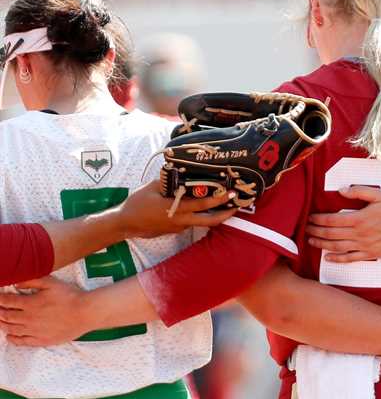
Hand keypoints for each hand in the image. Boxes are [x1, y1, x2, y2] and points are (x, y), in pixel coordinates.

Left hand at [0, 277, 93, 345]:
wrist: (86, 312)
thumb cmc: (71, 296)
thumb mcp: (52, 283)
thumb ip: (32, 281)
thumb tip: (16, 283)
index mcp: (31, 303)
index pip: (7, 301)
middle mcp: (29, 318)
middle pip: (6, 316)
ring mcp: (34, 331)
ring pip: (11, 329)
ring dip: (2, 325)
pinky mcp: (42, 340)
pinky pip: (22, 342)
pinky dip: (13, 339)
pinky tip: (9, 336)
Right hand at [116, 179, 237, 237]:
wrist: (125, 224)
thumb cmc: (137, 204)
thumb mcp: (152, 188)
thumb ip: (169, 180)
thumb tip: (181, 168)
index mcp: (176, 209)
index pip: (202, 205)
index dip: (219, 200)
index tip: (230, 194)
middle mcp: (181, 221)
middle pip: (210, 221)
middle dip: (226, 214)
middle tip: (237, 205)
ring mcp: (179, 227)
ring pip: (202, 222)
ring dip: (215, 215)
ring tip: (225, 204)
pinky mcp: (176, 230)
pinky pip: (192, 222)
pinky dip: (201, 215)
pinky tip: (204, 206)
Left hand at [306, 186, 380, 261]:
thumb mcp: (378, 195)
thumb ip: (359, 191)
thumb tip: (341, 190)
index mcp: (359, 218)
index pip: (332, 220)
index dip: (318, 219)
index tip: (310, 218)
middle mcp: (359, 234)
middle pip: (331, 234)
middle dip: (316, 231)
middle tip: (306, 228)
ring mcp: (364, 246)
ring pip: (337, 247)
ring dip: (321, 244)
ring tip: (311, 240)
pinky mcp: (369, 254)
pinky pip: (349, 258)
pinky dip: (336, 259)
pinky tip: (327, 257)